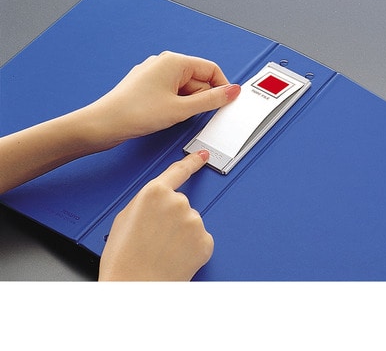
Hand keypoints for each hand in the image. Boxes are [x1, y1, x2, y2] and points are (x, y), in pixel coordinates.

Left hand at [86, 51, 240, 149]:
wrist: (103, 124)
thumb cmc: (134, 113)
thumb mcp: (181, 109)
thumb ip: (211, 100)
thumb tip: (231, 92)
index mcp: (174, 61)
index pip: (211, 69)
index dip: (222, 87)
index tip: (227, 103)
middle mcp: (164, 62)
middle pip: (198, 79)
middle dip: (201, 98)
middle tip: (192, 115)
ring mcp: (154, 73)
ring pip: (185, 87)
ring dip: (187, 103)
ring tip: (173, 116)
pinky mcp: (148, 85)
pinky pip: (172, 92)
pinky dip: (175, 104)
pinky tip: (166, 115)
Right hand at [98, 151, 213, 280]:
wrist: (134, 287)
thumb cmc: (123, 258)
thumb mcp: (124, 218)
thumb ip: (146, 201)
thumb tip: (157, 201)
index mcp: (155, 192)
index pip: (179, 170)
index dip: (193, 161)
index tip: (203, 155)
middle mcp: (178, 202)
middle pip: (181, 203)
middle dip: (172, 217)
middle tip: (155, 237)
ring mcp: (194, 221)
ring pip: (191, 222)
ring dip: (182, 233)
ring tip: (163, 249)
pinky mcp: (205, 240)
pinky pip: (200, 239)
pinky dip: (191, 247)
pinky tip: (175, 256)